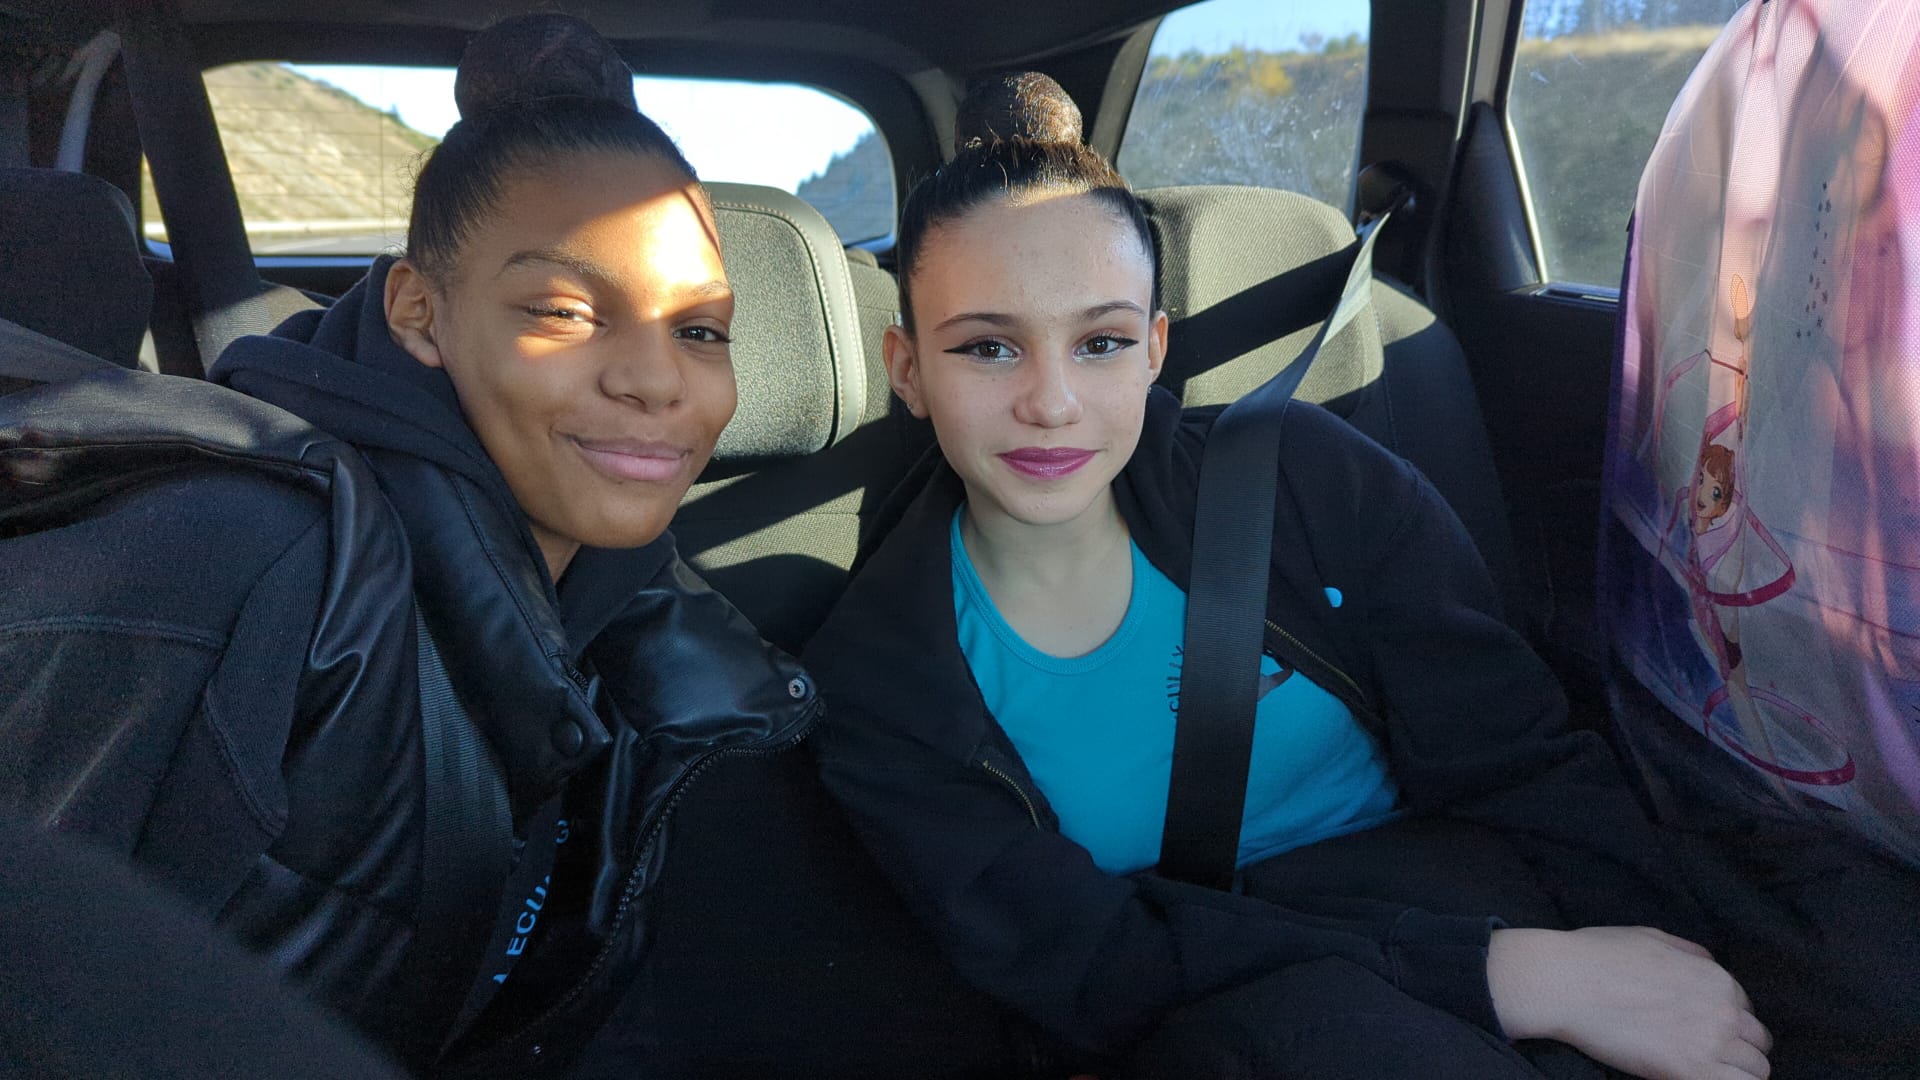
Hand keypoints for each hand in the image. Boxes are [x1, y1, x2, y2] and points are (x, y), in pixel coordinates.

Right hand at [1487, 926, 1770, 1079]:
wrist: (1566, 982)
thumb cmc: (1598, 956)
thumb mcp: (1652, 938)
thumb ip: (1689, 953)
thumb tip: (1707, 966)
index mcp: (1716, 977)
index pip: (1745, 1009)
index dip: (1726, 1021)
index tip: (1703, 1030)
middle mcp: (1723, 1010)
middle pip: (1757, 1042)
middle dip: (1738, 1048)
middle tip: (1706, 1055)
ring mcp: (1709, 1043)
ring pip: (1756, 1071)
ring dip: (1736, 1072)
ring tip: (1707, 1071)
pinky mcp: (1688, 1070)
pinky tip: (1699, 1078)